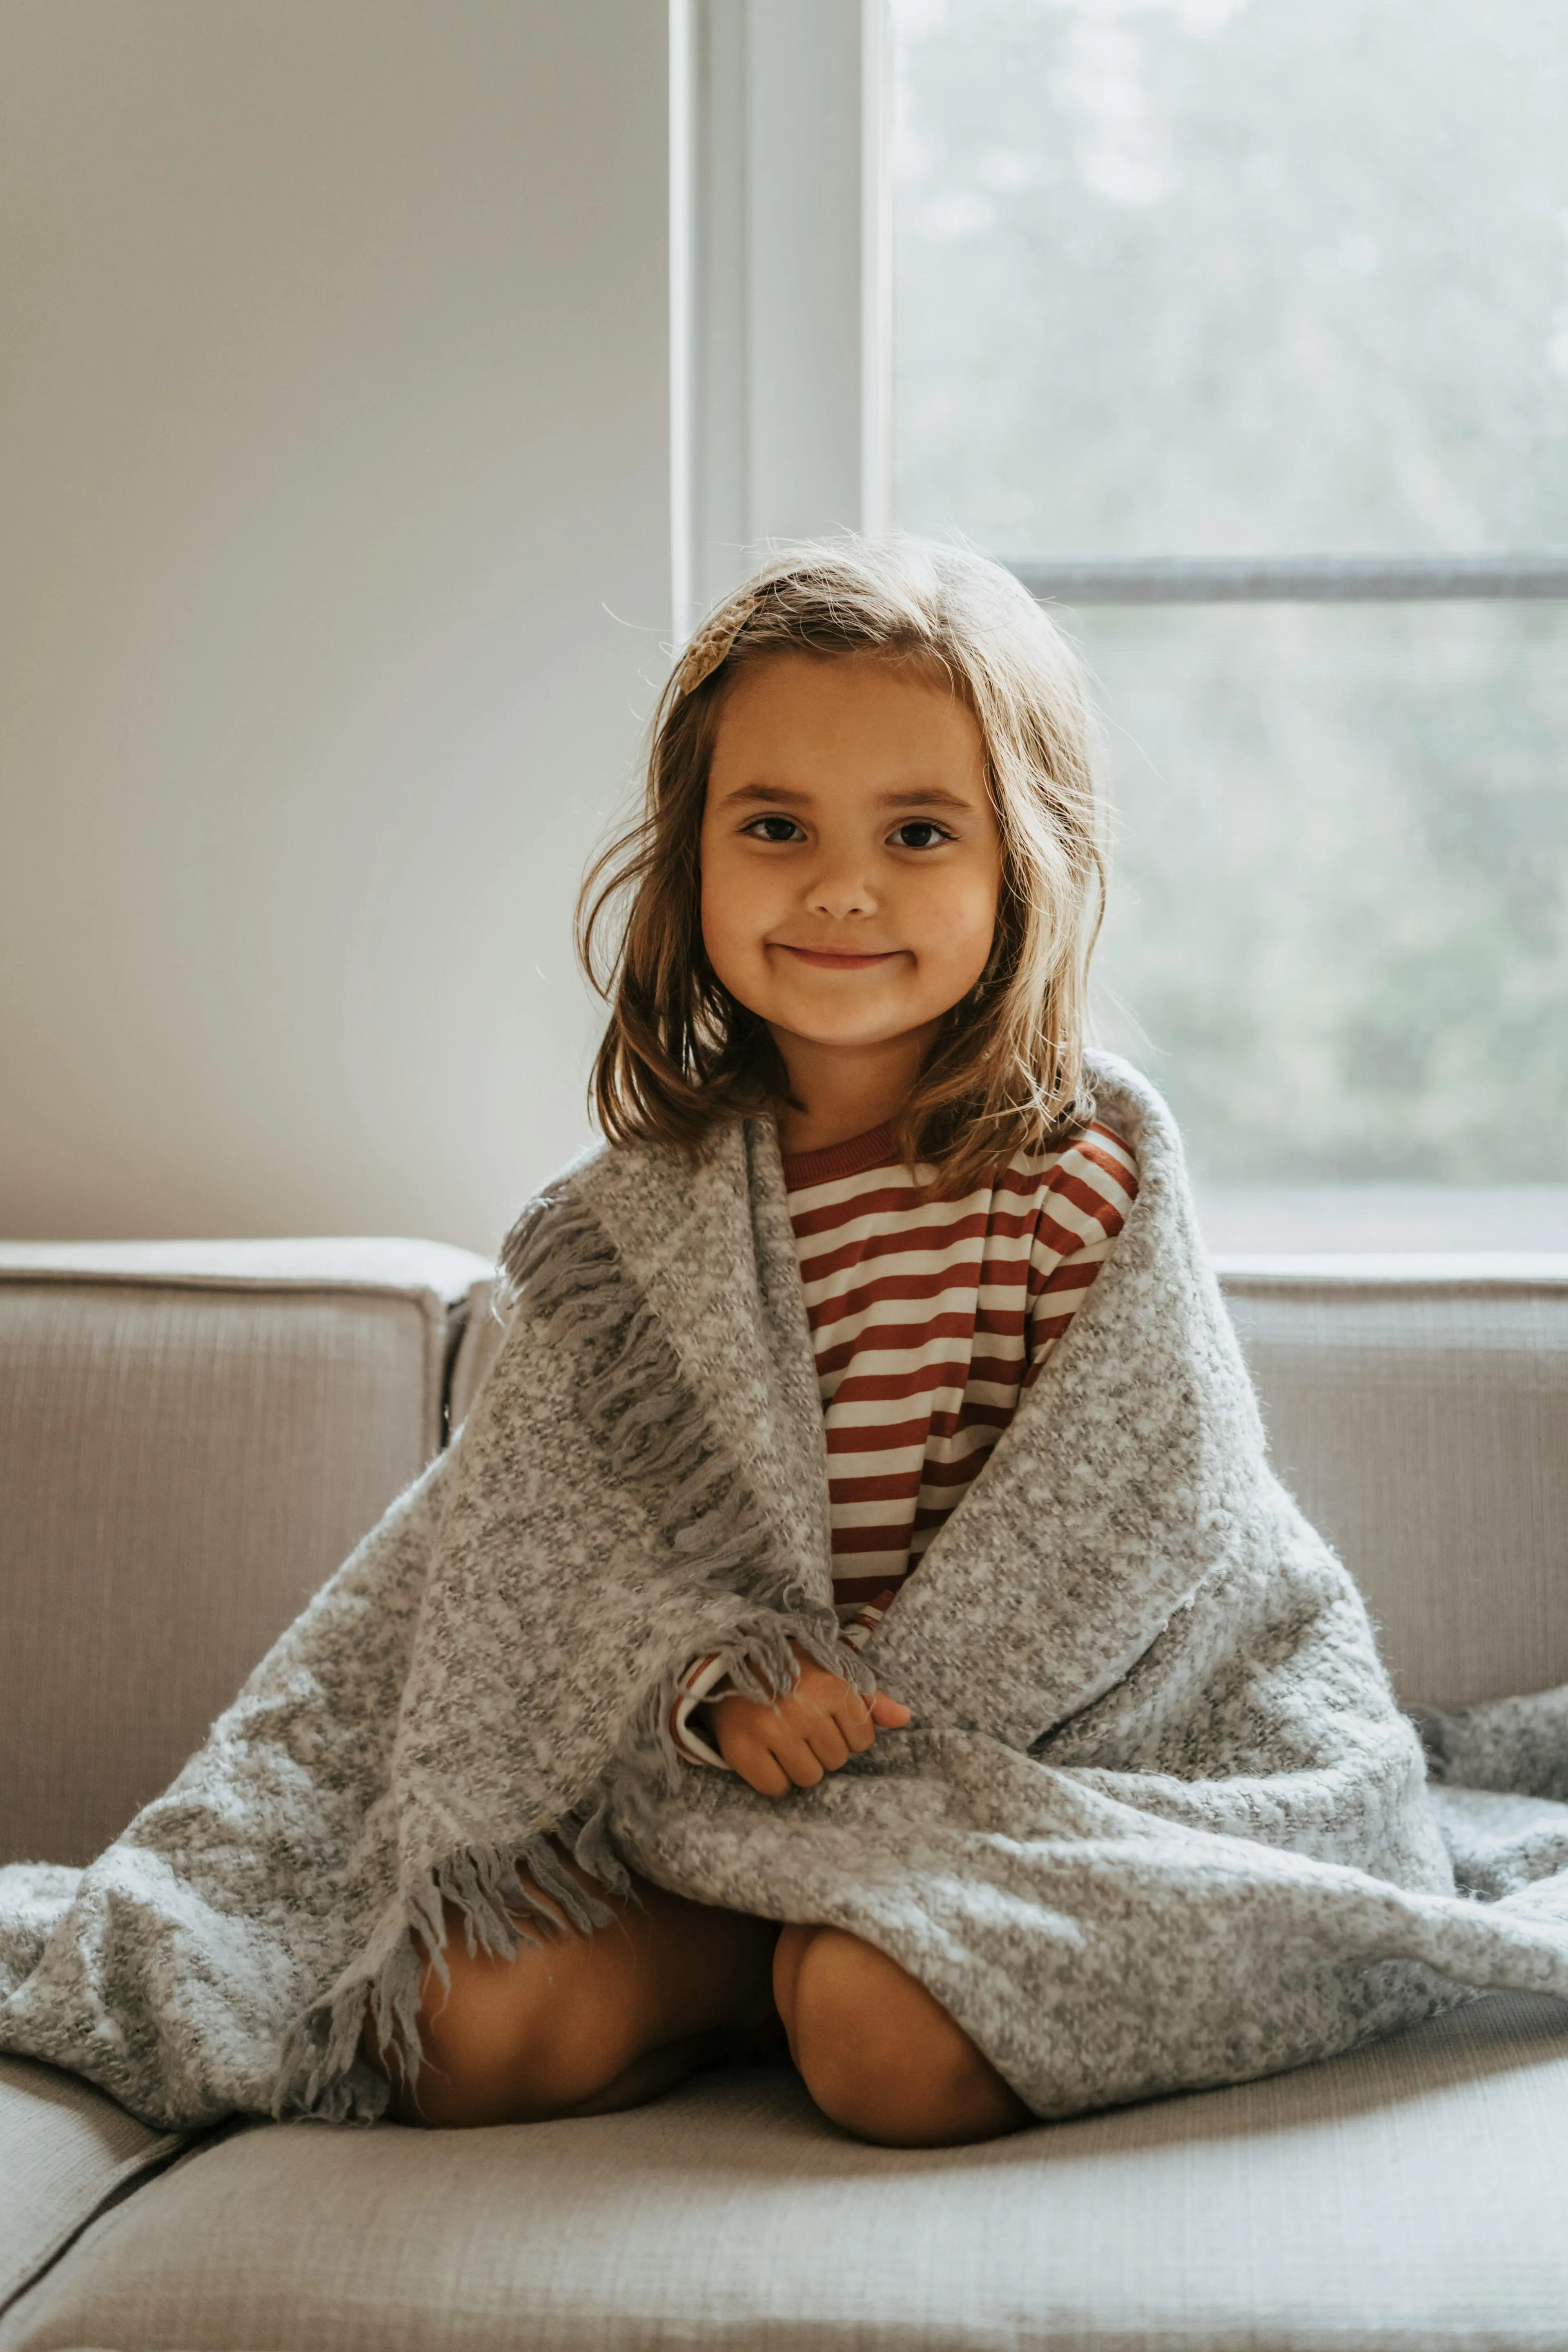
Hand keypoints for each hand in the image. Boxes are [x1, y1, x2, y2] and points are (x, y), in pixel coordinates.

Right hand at [711, 1642, 910, 1798]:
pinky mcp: (742, 1749)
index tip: (825, 1718)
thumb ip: (870, 1697)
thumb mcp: (832, 1671)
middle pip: (836, 1760)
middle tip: (799, 1726)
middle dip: (822, 1748)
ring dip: (799, 1765)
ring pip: (809, 1777)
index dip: (846, 1733)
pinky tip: (766, 1754)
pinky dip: (773, 1778)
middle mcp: (802, 1707)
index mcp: (830, 1684)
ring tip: (784, 1739)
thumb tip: (904, 1718)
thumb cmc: (789, 1670)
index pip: (863, 1739)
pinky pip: (776, 1788)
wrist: (726, 1665)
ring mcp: (770, 1729)